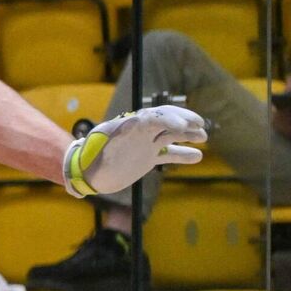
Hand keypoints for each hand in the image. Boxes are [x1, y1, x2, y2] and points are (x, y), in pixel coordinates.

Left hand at [63, 105, 206, 197]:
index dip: (169, 119)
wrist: (87, 173)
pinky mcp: (148, 157)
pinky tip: (198, 156)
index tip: (182, 126)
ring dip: (187, 135)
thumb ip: (113, 136)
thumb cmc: (89, 157)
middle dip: (183, 120)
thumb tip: (126, 125)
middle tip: (199, 125)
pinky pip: (168, 154)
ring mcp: (146, 144)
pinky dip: (183, 155)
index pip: (154, 117)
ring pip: (171, 135)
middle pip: (166, 120)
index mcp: (130, 126)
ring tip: (203, 137)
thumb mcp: (98, 145)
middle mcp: (141, 132)